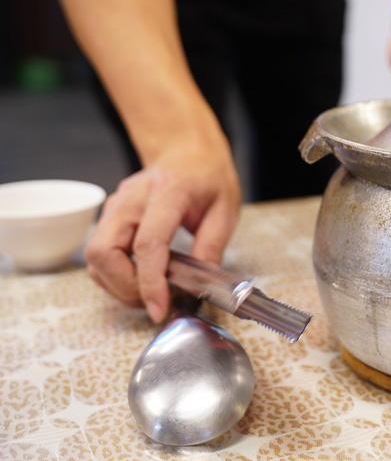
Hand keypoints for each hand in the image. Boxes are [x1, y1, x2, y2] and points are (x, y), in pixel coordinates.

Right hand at [84, 141, 241, 321]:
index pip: (147, 243)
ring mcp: (115, 206)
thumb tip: (199, 286)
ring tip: (150, 291)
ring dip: (117, 284)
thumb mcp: (226, 211)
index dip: (150, 282)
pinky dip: (114, 274)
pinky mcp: (109, 216)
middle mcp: (131, 198)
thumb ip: (211, 248)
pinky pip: (99, 254)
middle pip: (104, 251)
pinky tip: (140, 277)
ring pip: (94, 256)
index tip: (159, 308)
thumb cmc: (208, 177)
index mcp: (168, 192)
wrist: (187, 151)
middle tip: (155, 299)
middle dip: (125, 286)